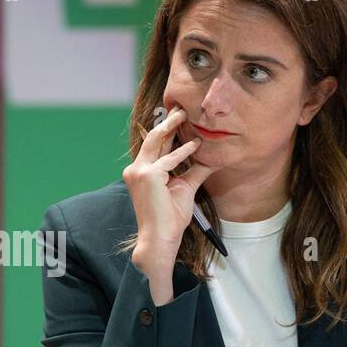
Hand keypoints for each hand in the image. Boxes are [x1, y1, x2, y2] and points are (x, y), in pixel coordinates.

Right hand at [123, 106, 217, 264]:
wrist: (160, 238)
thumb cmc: (169, 218)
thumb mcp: (184, 188)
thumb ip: (194, 171)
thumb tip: (211, 159)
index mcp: (141, 171)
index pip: (155, 146)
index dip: (167, 131)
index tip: (178, 118)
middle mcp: (136, 169)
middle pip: (152, 138)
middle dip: (167, 122)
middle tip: (180, 108)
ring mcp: (139, 172)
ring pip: (156, 142)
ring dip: (171, 127)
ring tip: (184, 115)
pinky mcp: (147, 176)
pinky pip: (168, 160)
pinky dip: (183, 152)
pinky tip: (196, 145)